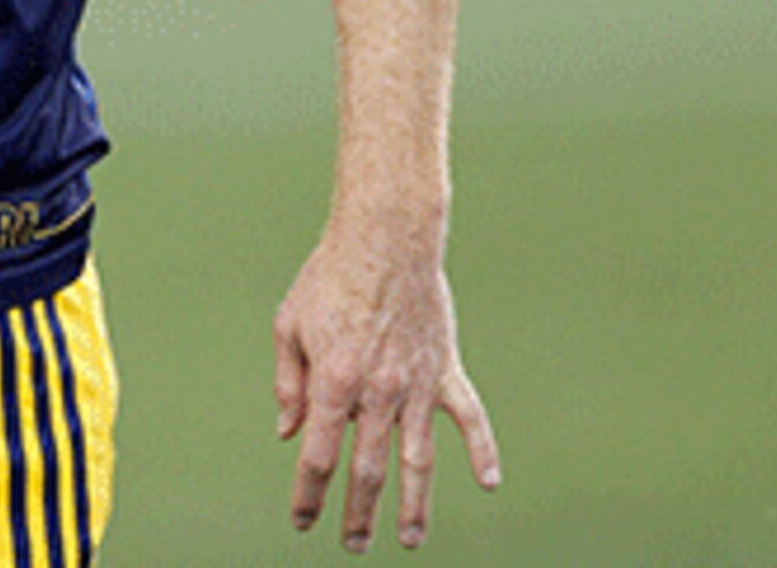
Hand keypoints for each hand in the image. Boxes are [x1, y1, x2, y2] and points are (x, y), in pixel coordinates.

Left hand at [273, 231, 499, 550]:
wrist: (385, 239)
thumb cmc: (330, 277)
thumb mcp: (289, 324)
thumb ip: (288, 383)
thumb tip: (288, 433)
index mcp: (332, 383)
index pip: (316, 457)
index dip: (308, 494)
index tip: (302, 521)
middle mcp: (377, 393)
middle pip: (368, 471)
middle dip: (359, 514)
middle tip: (354, 545)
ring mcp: (417, 386)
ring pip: (418, 460)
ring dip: (414, 506)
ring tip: (410, 540)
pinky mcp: (445, 371)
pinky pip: (470, 418)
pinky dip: (482, 451)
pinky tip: (488, 483)